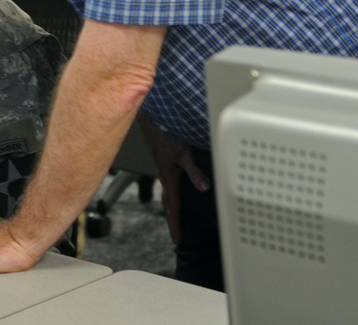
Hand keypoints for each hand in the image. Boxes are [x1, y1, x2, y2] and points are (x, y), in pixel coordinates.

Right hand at [139, 119, 208, 243]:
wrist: (153, 119)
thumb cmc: (167, 133)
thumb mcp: (184, 153)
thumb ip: (194, 171)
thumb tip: (204, 188)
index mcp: (168, 178)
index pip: (172, 207)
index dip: (176, 224)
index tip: (178, 239)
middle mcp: (164, 176)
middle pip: (168, 204)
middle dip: (173, 221)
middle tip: (177, 235)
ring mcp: (163, 170)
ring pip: (168, 194)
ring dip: (172, 208)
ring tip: (177, 219)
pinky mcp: (165, 163)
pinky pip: (168, 185)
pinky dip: (172, 195)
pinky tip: (176, 192)